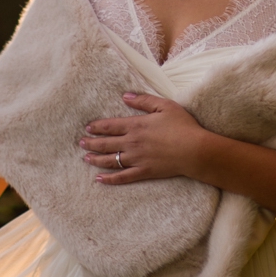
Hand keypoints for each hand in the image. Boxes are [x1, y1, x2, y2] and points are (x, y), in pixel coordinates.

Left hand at [78, 87, 213, 184]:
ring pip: (110, 160)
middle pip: (106, 144)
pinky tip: (99, 179)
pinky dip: (110, 179)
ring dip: (96, 159)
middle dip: (91, 143)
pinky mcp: (144, 172)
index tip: (88, 128)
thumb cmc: (183, 126)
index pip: (110, 126)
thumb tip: (125, 96)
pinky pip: (123, 177)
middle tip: (81, 143)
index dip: (97, 127)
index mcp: (136, 126)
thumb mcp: (164, 106)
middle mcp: (132, 143)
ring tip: (85, 158)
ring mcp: (137, 159)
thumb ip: (143, 100)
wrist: (195, 150)